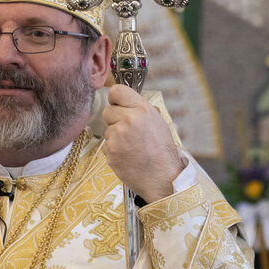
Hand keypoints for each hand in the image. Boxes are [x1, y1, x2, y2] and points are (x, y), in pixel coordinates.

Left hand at [101, 84, 185, 202]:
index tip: (118, 105)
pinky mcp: (110, 150)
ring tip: (132, 146)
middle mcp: (129, 119)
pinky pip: (106, 144)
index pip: (116, 91)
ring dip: (115, 136)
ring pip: (107, 129)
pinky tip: (127, 156)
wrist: (163, 177)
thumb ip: (138, 110)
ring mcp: (118, 135)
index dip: (116, 99)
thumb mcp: (157, 122)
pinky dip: (114, 150)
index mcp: (143, 110)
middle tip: (129, 132)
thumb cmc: (162, 151)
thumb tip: (122, 103)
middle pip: (107, 111)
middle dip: (115, 120)